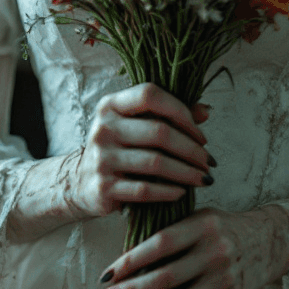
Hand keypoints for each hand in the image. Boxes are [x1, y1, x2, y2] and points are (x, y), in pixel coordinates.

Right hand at [65, 82, 213, 219]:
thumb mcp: (137, 124)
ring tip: (202, 178)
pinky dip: (168, 192)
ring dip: (186, 173)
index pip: (150, 95)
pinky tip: (181, 192)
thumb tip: (205, 111)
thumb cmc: (119, 148)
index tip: (200, 134)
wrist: (80, 181)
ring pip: (155, 163)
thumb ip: (170, 114)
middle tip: (208, 162)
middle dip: (191, 149)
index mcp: (111, 105)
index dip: (181, 112)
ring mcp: (101, 158)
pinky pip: (144, 190)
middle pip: (158, 132)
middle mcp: (103, 128)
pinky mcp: (103, 187)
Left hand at [97, 205, 285, 288]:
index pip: (159, 245)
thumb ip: (169, 227)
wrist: (270, 240)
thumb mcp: (200, 215)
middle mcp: (215, 253)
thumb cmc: (224, 227)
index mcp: (203, 226)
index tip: (107, 273)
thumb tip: (125, 246)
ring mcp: (224, 280)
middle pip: (165, 278)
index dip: (130, 261)